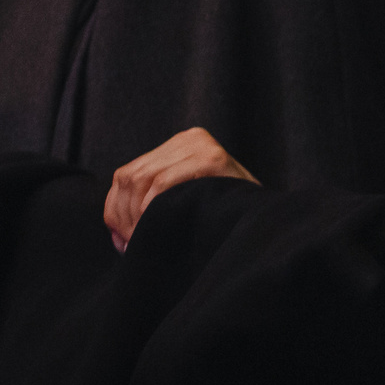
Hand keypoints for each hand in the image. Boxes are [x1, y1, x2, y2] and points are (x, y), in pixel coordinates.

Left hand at [102, 127, 254, 252]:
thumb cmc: (223, 218)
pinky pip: (162, 183)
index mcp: (179, 146)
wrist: (267, 219)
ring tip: (145, 240)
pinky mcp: (213, 159)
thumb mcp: (184, 203)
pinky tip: (158, 228)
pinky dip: (150, 211)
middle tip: (133, 245)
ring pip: (141, 180)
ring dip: (136, 218)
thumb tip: (117, 235)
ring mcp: (201, 146)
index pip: (127, 175)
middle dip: (124, 217)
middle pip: (130, 177)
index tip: (124, 240)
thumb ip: (152, 205)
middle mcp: (189, 139)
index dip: (117, 211)